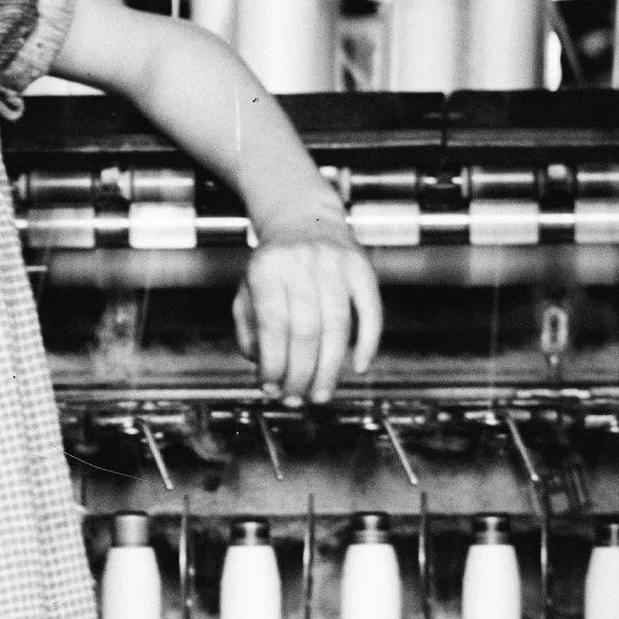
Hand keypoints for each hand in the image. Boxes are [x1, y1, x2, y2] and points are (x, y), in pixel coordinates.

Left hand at [235, 218, 382, 405]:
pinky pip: (371, 311)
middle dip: (301, 373)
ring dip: (330, 368)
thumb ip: (248, 330)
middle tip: (296, 399)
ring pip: (337, 326)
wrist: (304, 218)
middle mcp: (303, 263)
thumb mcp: (247, 290)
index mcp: (267, 269)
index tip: (270, 388)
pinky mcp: (363, 267)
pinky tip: (358, 367)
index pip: (272, 326)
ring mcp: (336, 263)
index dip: (273, 363)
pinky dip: (367, 342)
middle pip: (306, 331)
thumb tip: (264, 370)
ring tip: (320, 394)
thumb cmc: (272, 266)